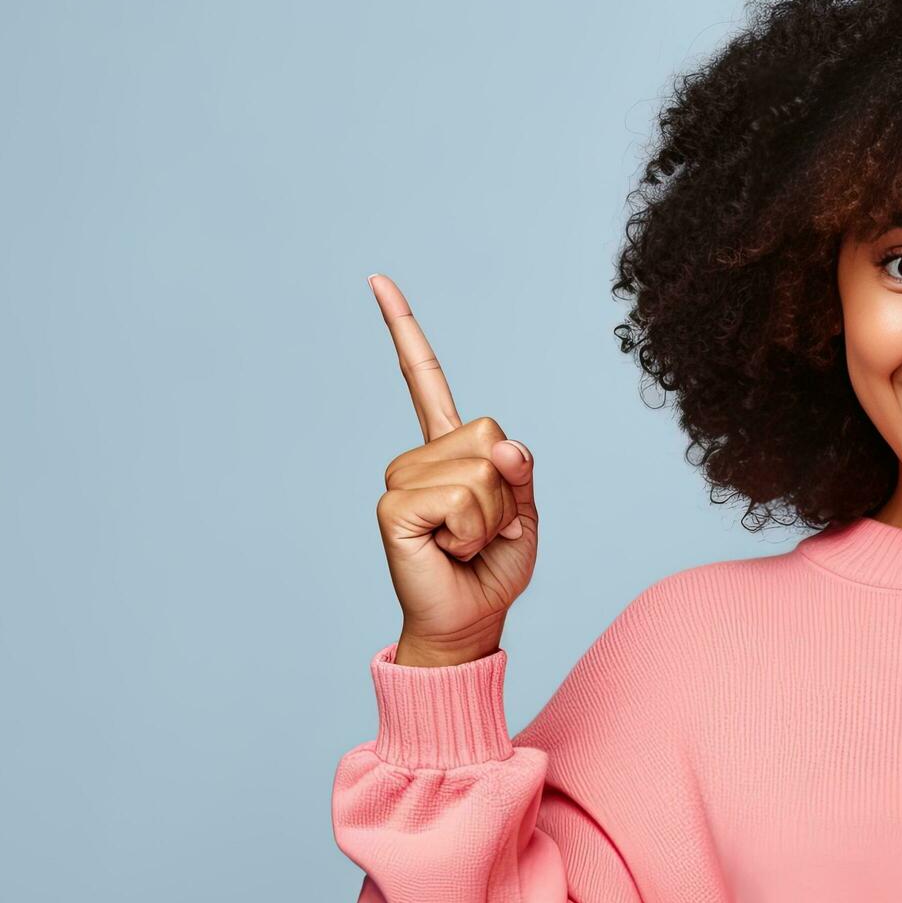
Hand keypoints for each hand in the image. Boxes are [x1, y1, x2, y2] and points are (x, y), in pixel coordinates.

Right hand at [368, 274, 538, 666]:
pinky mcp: (392, 507)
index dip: (404, 330)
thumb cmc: (492, 569)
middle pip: (490, 435)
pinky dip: (472, 529)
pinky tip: (449, 549)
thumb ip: (519, 472)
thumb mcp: (524, 514)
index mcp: (447, 451)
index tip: (377, 281)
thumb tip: (503, 447)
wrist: (469, 621)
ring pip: (479, 471)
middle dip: (506, 491)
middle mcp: (417, 458)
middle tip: (486, 530)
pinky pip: (458, 498)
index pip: (423, 380)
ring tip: (466, 543)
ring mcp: (400, 479)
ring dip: (491, 516)